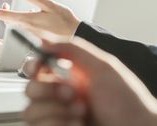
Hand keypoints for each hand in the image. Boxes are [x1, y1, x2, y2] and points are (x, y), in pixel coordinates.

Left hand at [0, 0, 80, 36]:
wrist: (74, 36)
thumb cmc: (64, 21)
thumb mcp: (49, 4)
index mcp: (28, 19)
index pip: (5, 15)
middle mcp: (27, 27)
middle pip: (8, 20)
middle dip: (2, 12)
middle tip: (0, 5)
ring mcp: (31, 33)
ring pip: (16, 23)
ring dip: (13, 15)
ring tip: (16, 7)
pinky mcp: (36, 35)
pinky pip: (25, 26)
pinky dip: (24, 19)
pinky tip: (32, 15)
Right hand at [23, 38, 156, 125]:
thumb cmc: (127, 100)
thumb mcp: (104, 67)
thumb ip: (74, 49)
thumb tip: (46, 38)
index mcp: (71, 75)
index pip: (38, 67)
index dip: (33, 65)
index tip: (38, 67)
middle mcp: (62, 95)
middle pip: (29, 90)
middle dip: (48, 91)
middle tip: (71, 93)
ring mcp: (59, 116)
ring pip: (30, 113)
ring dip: (56, 112)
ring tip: (80, 112)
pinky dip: (60, 125)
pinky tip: (79, 124)